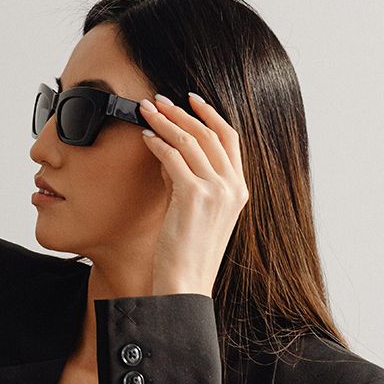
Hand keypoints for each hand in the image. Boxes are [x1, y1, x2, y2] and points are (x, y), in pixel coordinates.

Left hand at [138, 93, 248, 296]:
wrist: (186, 284)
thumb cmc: (186, 252)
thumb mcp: (196, 211)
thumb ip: (188, 180)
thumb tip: (168, 152)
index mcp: (239, 189)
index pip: (229, 139)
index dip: (210, 114)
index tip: (191, 99)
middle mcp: (232, 187)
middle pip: (209, 133)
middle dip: (182, 111)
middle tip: (159, 99)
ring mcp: (216, 191)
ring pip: (190, 140)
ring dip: (165, 121)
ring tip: (146, 110)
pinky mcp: (194, 196)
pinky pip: (173, 158)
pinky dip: (157, 143)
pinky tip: (144, 137)